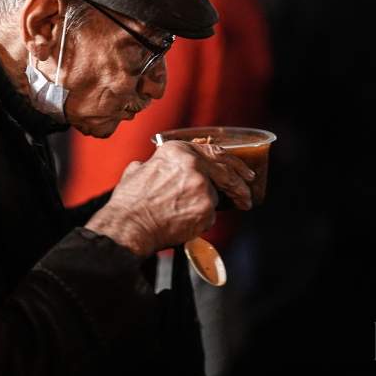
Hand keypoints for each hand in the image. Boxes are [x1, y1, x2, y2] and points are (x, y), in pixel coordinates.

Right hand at [85, 140, 254, 257]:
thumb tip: (157, 166)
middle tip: (246, 194)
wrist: (129, 226)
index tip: (243, 172)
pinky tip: (183, 225)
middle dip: (240, 183)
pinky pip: (209, 216)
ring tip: (194, 216)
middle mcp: (192, 163)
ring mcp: (202, 186)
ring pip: (214, 196)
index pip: (214, 152)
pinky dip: (200, 222)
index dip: (232, 162)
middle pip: (226, 172)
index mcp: (177, 150)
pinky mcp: (206, 208)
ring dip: (206, 207)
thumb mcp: (139, 170)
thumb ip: (156, 164)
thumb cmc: (130, 202)